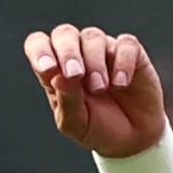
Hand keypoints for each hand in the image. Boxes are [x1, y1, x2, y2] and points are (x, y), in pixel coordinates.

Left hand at [24, 20, 169, 161]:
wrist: (134, 139)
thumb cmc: (99, 128)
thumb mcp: (76, 125)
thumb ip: (67, 102)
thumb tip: (58, 77)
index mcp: (56, 69)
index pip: (38, 44)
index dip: (39, 50)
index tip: (48, 68)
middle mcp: (78, 54)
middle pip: (65, 33)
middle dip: (68, 52)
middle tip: (75, 76)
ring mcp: (105, 51)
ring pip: (93, 36)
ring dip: (95, 62)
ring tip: (101, 87)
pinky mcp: (132, 54)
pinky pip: (125, 43)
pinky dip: (123, 61)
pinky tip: (121, 83)